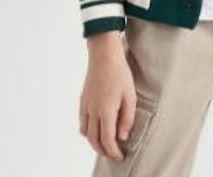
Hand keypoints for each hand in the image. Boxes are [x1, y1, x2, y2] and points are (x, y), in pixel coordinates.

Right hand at [79, 32, 136, 161]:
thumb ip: (127, 118)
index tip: (121, 156)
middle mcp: (92, 111)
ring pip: (85, 133)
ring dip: (94, 143)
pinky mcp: (82, 100)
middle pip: (94, 140)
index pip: (107, 140)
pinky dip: (87, 131)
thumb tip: (122, 137)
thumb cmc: (119, 73)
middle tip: (114, 155)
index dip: (114, 152)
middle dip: (104, 152)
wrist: (104, 54)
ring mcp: (85, 105)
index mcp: (105, 111)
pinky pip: (82, 122)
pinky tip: (96, 129)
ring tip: (105, 145)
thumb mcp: (130, 95)